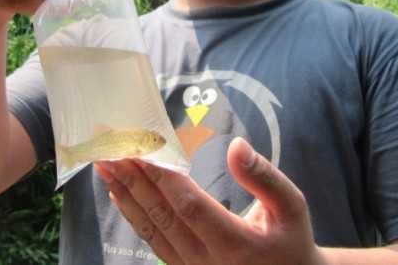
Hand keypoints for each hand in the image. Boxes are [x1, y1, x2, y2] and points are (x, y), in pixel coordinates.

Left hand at [95, 138, 324, 264]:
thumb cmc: (291, 240)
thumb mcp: (292, 207)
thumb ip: (266, 177)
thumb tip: (236, 145)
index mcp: (236, 243)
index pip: (190, 206)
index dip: (164, 177)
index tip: (141, 149)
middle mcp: (208, 260)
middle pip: (162, 216)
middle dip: (133, 180)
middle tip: (110, 150)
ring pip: (151, 230)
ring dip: (126, 196)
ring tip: (105, 167)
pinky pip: (153, 242)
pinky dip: (132, 217)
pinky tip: (119, 195)